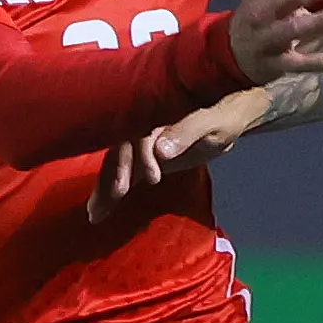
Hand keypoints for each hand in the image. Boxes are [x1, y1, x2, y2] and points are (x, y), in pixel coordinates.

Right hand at [88, 89, 269, 221]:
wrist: (228, 113)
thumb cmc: (225, 113)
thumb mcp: (214, 121)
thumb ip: (189, 131)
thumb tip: (160, 151)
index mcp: (156, 109)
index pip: (140, 131)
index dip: (141, 153)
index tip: (151, 176)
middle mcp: (142, 122)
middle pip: (121, 147)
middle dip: (115, 173)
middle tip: (116, 196)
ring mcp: (140, 140)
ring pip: (116, 162)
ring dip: (104, 187)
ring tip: (95, 213)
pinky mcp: (142, 156)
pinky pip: (122, 173)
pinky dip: (109, 191)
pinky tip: (98, 211)